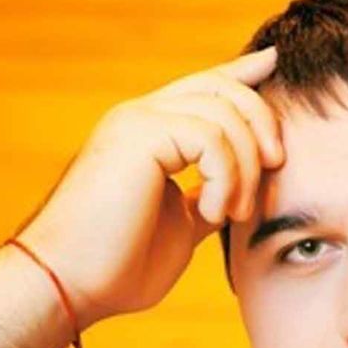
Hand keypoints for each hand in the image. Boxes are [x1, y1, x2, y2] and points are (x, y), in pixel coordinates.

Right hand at [15, 46, 283, 327]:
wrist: (69, 285)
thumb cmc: (115, 269)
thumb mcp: (179, 228)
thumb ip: (205, 198)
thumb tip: (237, 191)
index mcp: (146, 133)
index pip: (201, 86)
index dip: (240, 71)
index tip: (273, 62)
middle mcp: (139, 117)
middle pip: (221, 87)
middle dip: (261, 121)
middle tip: (277, 166)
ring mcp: (136, 121)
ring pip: (223, 114)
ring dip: (245, 168)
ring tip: (233, 212)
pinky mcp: (139, 134)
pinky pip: (211, 137)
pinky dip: (225, 177)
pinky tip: (213, 212)